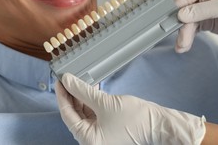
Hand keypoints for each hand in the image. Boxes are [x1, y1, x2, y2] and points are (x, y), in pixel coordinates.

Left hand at [55, 73, 205, 144]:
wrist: (157, 123)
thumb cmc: (135, 119)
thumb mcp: (104, 102)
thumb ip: (83, 91)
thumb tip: (68, 81)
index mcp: (88, 140)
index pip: (68, 116)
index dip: (62, 96)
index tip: (60, 81)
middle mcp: (92, 140)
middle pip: (75, 115)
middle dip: (72, 95)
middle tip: (68, 78)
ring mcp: (100, 134)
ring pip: (83, 113)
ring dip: (81, 96)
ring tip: (79, 80)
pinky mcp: (107, 128)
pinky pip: (93, 113)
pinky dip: (91, 101)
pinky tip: (90, 87)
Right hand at [174, 0, 217, 52]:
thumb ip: (202, 10)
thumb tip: (181, 14)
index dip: (178, 11)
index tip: (174, 24)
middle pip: (183, 12)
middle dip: (182, 27)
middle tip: (182, 42)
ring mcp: (202, 9)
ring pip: (186, 22)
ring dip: (183, 35)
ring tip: (182, 47)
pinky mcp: (205, 21)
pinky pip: (192, 29)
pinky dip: (188, 37)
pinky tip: (184, 46)